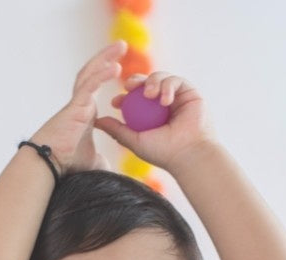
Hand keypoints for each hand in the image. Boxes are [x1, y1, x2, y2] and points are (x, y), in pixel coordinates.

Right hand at [30, 42, 126, 173]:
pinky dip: (102, 75)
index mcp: (85, 112)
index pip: (96, 86)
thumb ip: (101, 161)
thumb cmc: (66, 163)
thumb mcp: (92, 162)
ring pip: (91, 73)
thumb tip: (110, 171)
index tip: (120, 67)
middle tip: (121, 45)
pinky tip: (115, 66)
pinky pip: (90, 86)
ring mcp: (77, 103)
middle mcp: (81, 103)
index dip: (106, 73)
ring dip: (105, 58)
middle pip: (94, 73)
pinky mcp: (75, 107)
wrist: (49, 164)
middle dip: (107, 57)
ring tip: (120, 45)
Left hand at [94, 70, 215, 172]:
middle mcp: (162, 106)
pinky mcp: (189, 92)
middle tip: (129, 86)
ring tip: (150, 95)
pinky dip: (167, 86)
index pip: (134, 100)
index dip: (124, 97)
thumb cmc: (163, 152)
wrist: (189, 154)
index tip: (115, 102)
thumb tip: (96, 121)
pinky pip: (174, 80)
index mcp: (150, 116)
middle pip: (146, 84)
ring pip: (159, 78)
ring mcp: (176, 97)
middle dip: (136, 81)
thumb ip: (116, 130)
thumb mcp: (134, 141)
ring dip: (152, 82)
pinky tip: (165, 100)